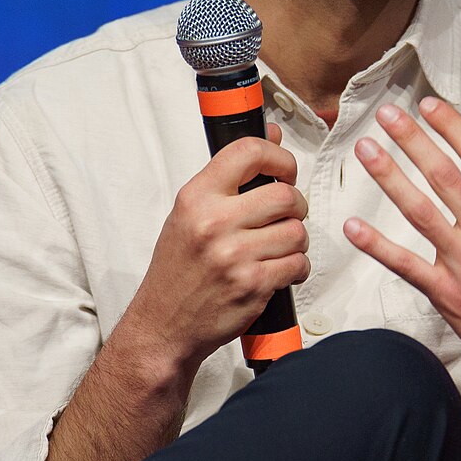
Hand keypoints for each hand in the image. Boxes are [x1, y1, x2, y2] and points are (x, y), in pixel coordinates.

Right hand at [126, 123, 307, 375]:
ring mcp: (234, 255)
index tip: (284, 169)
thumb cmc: (177, 269)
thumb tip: (271, 135)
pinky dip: (296, 268)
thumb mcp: (190, 214)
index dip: (279, 156)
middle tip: (286, 215)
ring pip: (297, 232)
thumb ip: (229, 177)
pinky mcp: (252, 285)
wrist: (163, 325)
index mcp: (196, 197)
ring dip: (296, 240)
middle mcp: (213, 222)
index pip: (248, 152)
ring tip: (279, 247)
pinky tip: (278, 270)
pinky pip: (297, 264)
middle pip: (285, 195)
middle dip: (296, 205)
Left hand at [342, 98, 460, 407]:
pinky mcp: (448, 296)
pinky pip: (406, 265)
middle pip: (445, 175)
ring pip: (420, 211)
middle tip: (386, 114)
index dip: (453, 127)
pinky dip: (377, 246)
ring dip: (390, 177)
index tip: (429, 105)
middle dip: (412, 140)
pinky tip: (352, 226)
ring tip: (366, 150)